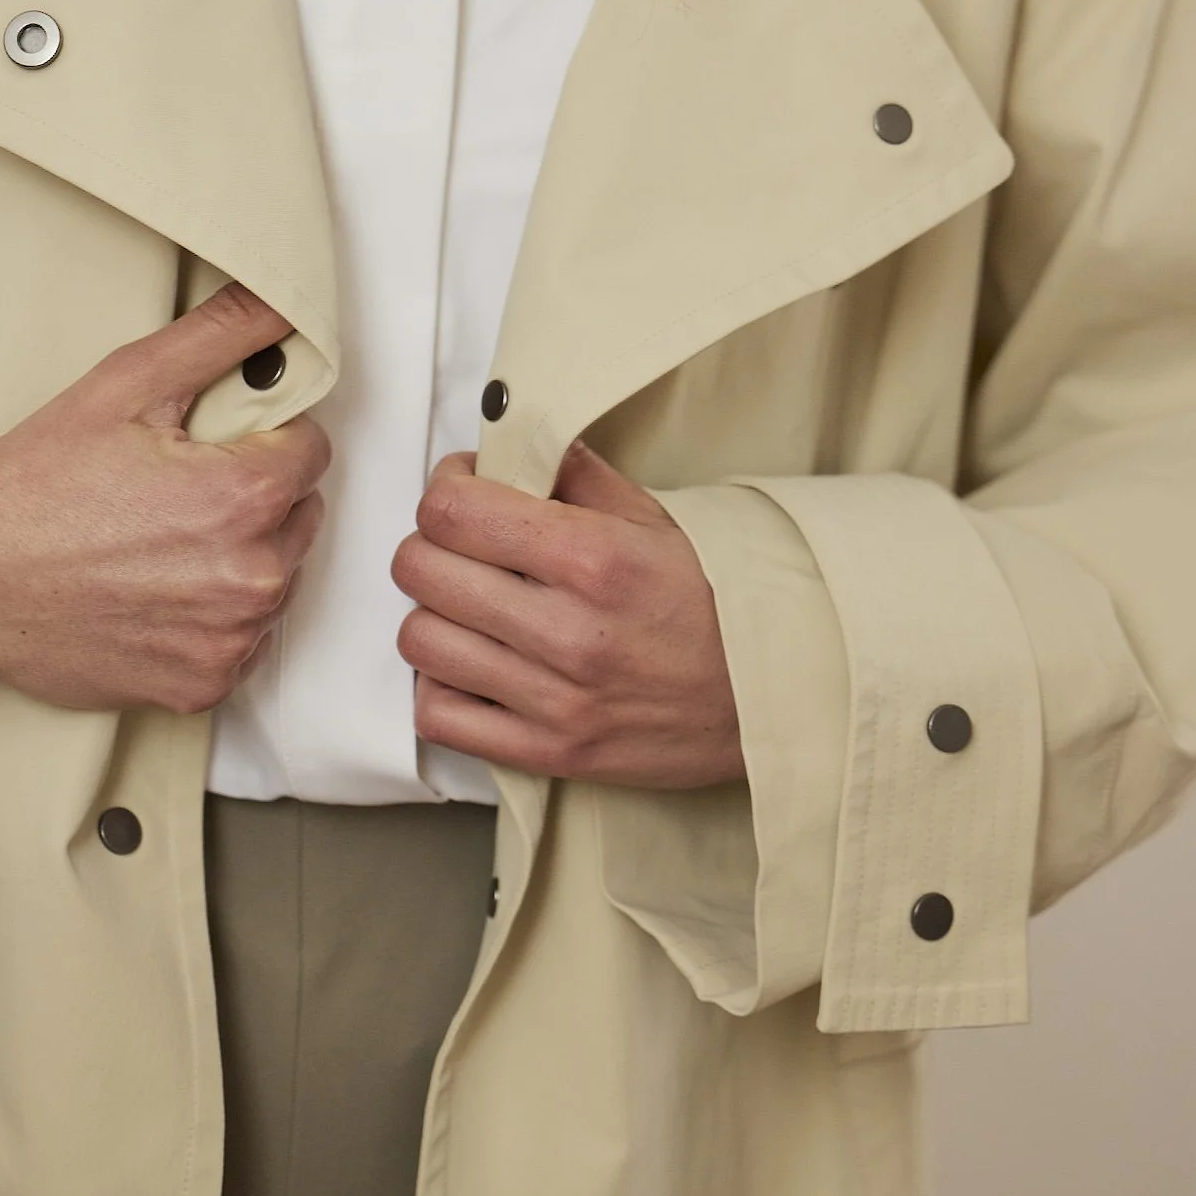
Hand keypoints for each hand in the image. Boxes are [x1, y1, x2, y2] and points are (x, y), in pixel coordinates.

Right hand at [0, 283, 329, 713]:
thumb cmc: (36, 481)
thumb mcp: (128, 384)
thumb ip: (221, 337)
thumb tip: (282, 304)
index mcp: (245, 497)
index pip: (311, 450)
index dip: (263, 438)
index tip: (212, 446)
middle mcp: (250, 577)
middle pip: (299, 517)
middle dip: (254, 499)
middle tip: (173, 494)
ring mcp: (227, 639)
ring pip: (274, 581)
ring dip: (237, 560)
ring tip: (157, 544)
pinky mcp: (201, 685)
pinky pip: (241, 641)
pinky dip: (210, 619)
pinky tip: (152, 593)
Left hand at [392, 441, 742, 787]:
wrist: (776, 697)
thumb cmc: (717, 601)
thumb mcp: (656, 518)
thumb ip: (575, 474)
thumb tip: (509, 443)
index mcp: (592, 557)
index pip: (451, 510)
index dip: (445, 489)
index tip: (464, 489)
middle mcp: (566, 630)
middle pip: (420, 569)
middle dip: (432, 543)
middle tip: (464, 544)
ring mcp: (554, 699)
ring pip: (418, 640)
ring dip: (434, 613)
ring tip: (471, 606)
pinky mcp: (550, 753)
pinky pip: (438, 715)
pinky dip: (441, 684)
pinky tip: (474, 664)